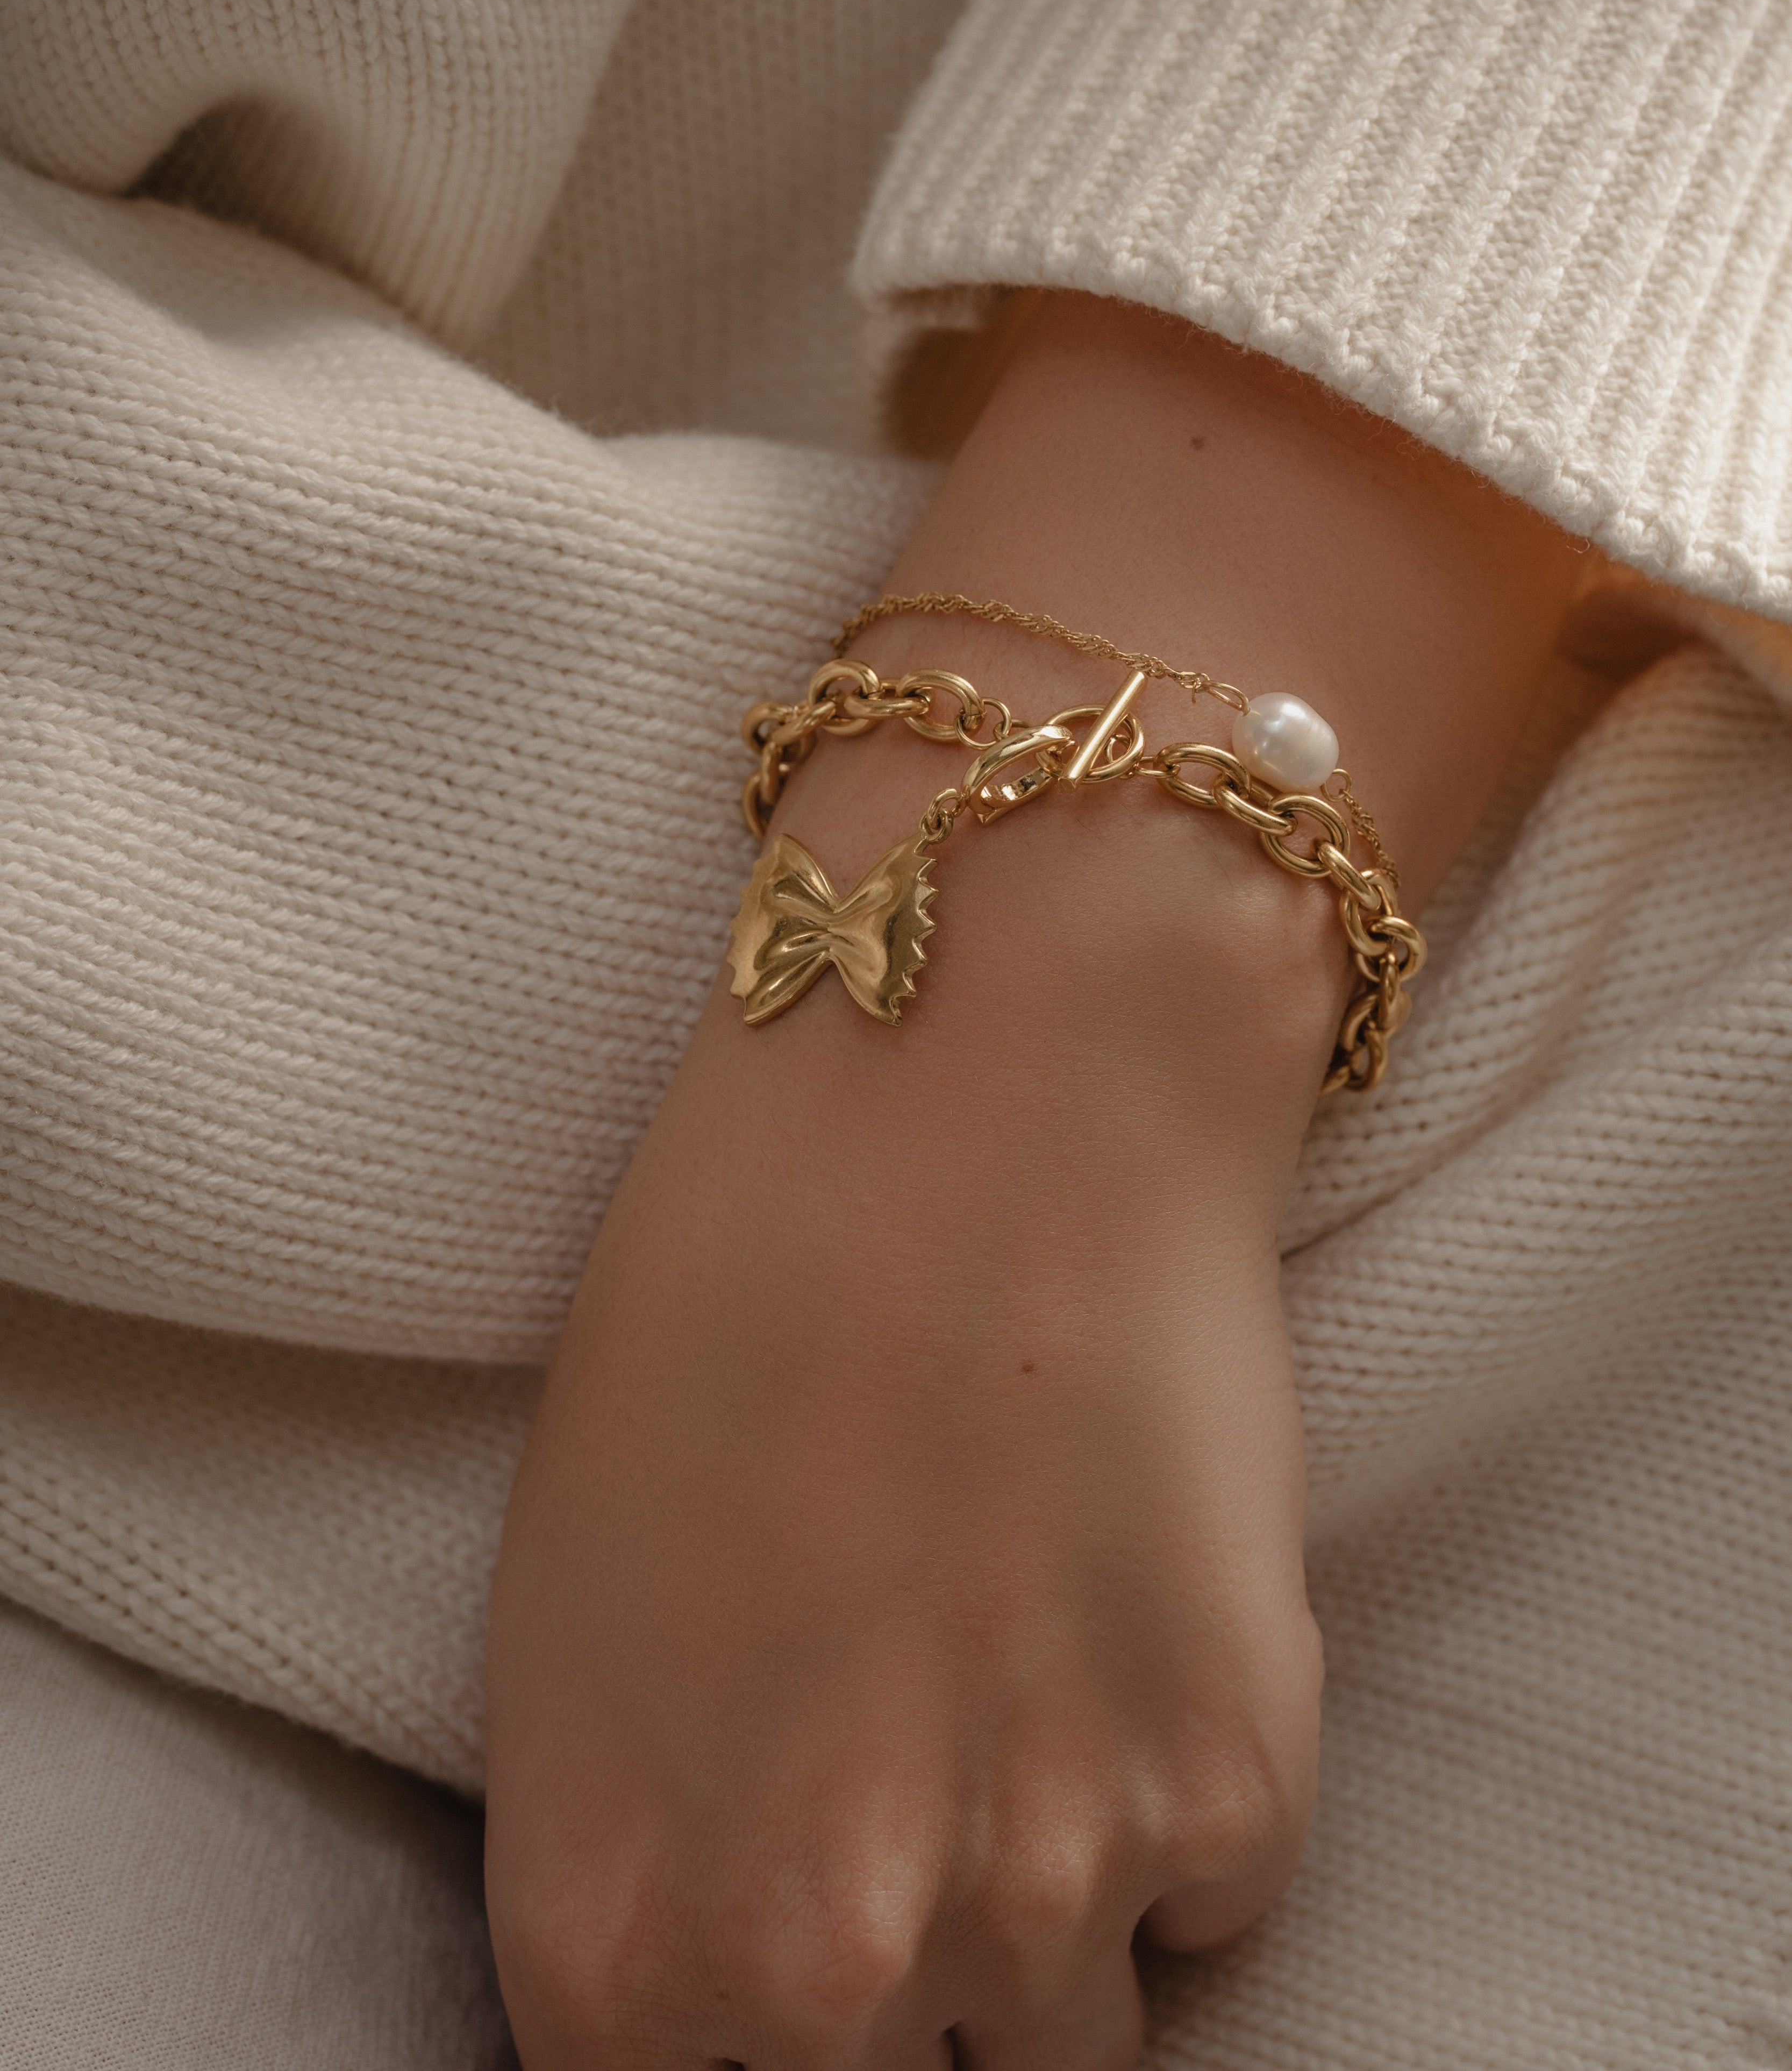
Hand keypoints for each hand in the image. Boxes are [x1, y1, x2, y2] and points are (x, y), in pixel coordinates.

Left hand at [485, 296, 1580, 2065]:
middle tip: (927, 1783)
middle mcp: (819, 1968)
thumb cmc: (733, 1320)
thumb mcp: (578, 1640)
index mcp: (620, 1947)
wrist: (976, 1097)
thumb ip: (648, 1891)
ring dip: (1058, 1894)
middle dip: (913, 1995)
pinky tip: (1123, 1595)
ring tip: (1025, 1664)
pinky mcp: (1231, 1792)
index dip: (763, 2049)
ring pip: (1072, 2036)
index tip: (816, 1952)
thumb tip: (743, 2008)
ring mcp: (1038, 1894)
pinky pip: (1209, 1897)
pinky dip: (1183, 1785)